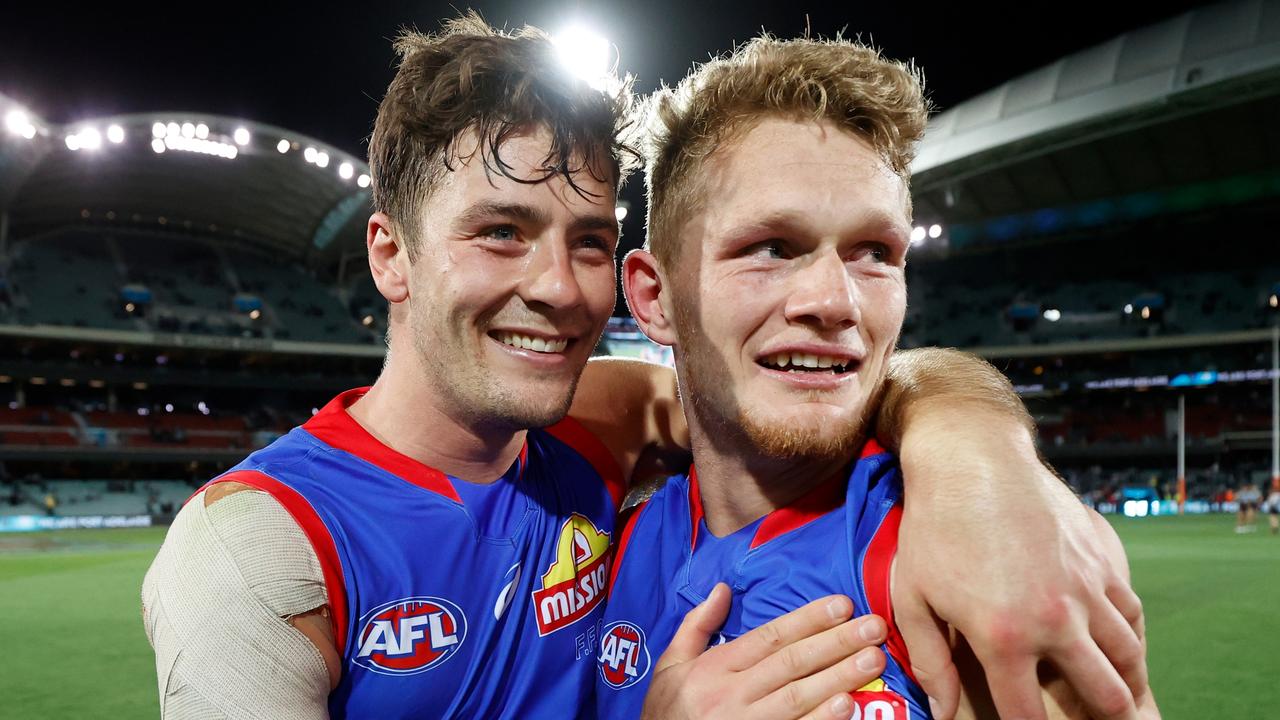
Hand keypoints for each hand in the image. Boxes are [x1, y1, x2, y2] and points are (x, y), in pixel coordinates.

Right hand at [641, 584, 888, 719]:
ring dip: (839, 678)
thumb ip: (697, 626)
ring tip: (872, 660)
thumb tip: (724, 589)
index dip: (807, 620)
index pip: (769, 637)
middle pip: (791, 663)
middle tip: (873, 627)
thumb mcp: (670, 666)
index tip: (841, 605)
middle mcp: (731, 695)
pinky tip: (847, 708)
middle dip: (836, 643)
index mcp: (714, 668)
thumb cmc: (665, 713)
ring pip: (798, 697)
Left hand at [894, 414, 1151, 719]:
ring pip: (1129, 658)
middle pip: (1104, 696)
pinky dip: (1131, 637)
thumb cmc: (934, 528)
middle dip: (1103, 718)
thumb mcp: (914, 597)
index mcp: (1005, 637)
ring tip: (1117, 698)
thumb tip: (943, 711)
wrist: (973, 460)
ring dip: (1125, 683)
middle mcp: (1055, 619)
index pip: (1027, 714)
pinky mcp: (1101, 561)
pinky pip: (1133, 613)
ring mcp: (1086, 589)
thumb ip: (931, 661)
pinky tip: (1120, 647)